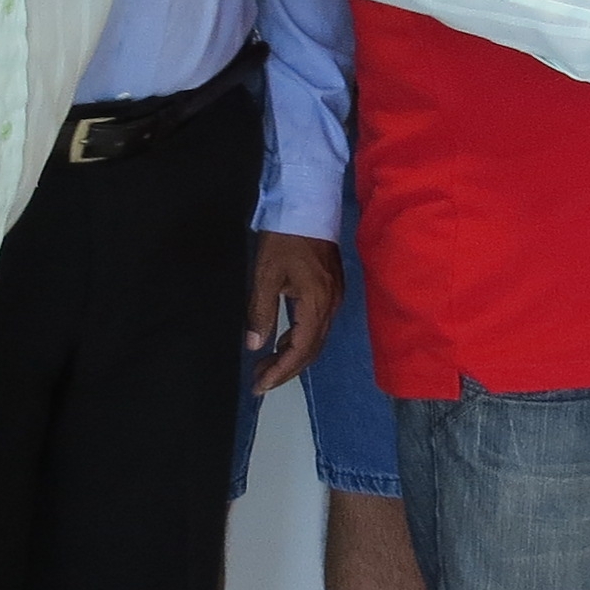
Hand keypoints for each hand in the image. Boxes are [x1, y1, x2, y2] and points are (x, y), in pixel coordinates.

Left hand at [244, 230, 341, 392]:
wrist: (309, 203)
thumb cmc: (284, 237)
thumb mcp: (265, 274)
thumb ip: (261, 311)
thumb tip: (254, 345)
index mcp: (316, 303)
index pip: (300, 350)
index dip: (281, 372)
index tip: (259, 386)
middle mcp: (331, 306)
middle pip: (311, 350)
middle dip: (285, 370)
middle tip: (259, 381)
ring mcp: (335, 298)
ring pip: (316, 340)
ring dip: (292, 356)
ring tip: (265, 366)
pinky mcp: (331, 290)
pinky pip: (318, 326)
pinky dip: (299, 339)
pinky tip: (282, 341)